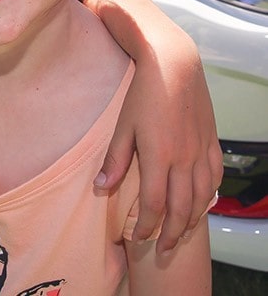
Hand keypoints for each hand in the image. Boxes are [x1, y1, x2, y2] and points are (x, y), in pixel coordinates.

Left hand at [97, 36, 221, 253]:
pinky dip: (208, 197)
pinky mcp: (211, 142)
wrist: (173, 65)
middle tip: (161, 250)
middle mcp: (184, 159)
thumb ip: (115, 158)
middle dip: (170, 233)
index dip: (146, 225)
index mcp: (159, 156)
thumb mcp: (123, 124)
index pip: (153, 204)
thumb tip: (101, 186)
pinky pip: (214, 178)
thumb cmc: (143, 93)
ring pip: (201, 198)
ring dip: (191, 221)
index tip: (138, 237)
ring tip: (179, 234)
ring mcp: (201, 152)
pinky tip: (201, 203)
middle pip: (181, 208)